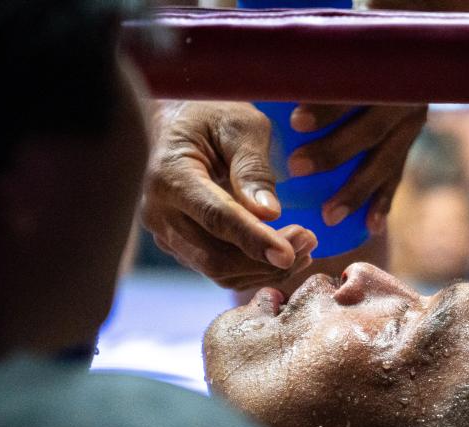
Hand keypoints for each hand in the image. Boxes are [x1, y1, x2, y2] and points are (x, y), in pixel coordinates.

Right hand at [142, 101, 316, 288]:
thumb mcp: (240, 125)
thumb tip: (269, 214)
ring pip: (218, 271)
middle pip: (215, 256)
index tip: (290, 254)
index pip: (215, 216)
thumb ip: (253, 167)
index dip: (254, 239)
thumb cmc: (212, 113)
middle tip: (310, 242)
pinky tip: (286, 254)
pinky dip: (254, 269)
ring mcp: (165, 233)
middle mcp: (158, 210)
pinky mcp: (179, 246)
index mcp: (169, 173)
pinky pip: (218, 270)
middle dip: (266, 259)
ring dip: (265, 268)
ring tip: (306, 248)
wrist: (178, 120)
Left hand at [283, 0, 468, 233]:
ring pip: (385, 161)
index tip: (295, 122)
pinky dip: (382, 202)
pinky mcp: (409, 144)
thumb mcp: (332, 53)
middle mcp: (402, 99)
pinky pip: (396, 177)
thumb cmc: (343, 56)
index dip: (326, 106)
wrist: (398, 52)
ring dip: (357, 190)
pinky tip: (371, 226)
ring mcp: (410, 124)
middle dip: (334, 151)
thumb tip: (262, 83)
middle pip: (369, 130)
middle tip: (297, 168)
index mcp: (383, 71)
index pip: (354, 89)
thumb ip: (307, 70)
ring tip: (329, 215)